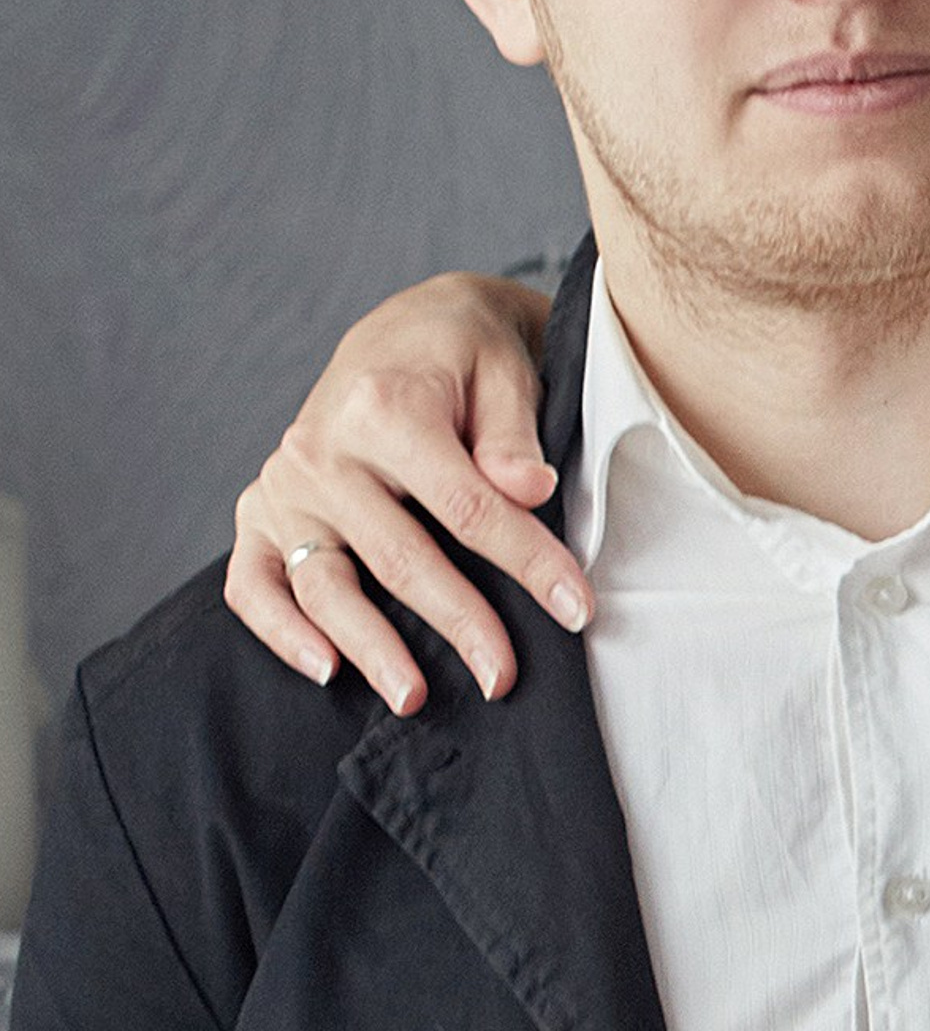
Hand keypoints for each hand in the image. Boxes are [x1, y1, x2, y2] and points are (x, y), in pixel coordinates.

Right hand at [227, 273, 581, 712]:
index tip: (575, 610)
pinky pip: (252, 583)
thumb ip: (513, 436)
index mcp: (386, 407)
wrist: (405, 332)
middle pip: (399, 558)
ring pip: (324, 584)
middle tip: (504, 678)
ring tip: (415, 699)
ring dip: (370, 649)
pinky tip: (325, 670)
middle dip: (459, 624)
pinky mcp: (260, 512)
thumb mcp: (504, 372)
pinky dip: (279, 631)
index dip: (527, 563)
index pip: (467, 507)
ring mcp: (284, 486)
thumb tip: (529, 490)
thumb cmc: (464, 358)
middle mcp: (321, 449)